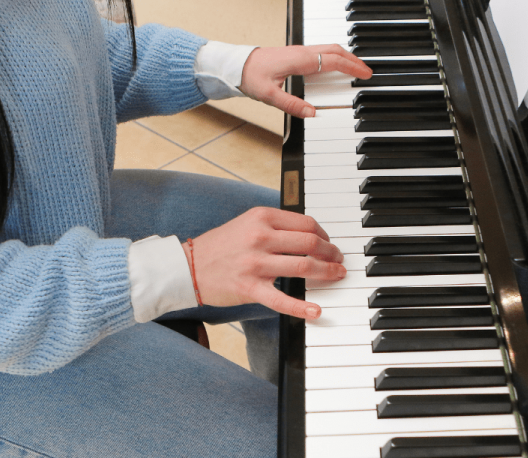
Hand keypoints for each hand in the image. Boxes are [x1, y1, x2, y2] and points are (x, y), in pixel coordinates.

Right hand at [188, 207, 345, 319]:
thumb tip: (309, 234)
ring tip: (336, 275)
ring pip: (304, 267)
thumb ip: (276, 225)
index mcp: (262, 217)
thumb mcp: (247, 223)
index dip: (324, 234)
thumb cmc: (220, 245)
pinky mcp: (250, 288)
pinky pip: (282, 299)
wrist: (188, 266)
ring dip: (327, 272)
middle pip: (310, 243)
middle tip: (339, 259)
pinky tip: (316, 311)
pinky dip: (302, 307)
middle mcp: (260, 237)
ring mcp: (256, 263)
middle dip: (331, 252)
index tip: (329, 242)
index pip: (306, 223)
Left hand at [240, 44, 372, 117]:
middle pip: (335, 50)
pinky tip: (336, 65)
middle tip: (367, 71)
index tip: (365, 74)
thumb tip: (312, 113)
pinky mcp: (295, 53)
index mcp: (300, 60)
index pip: (333, 60)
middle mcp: (302, 52)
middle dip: (354, 59)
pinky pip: (321, 51)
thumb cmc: (250, 76)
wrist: (235, 64)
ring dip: (345, 56)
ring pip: (329, 48)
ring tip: (356, 67)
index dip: (351, 67)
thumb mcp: (269, 95)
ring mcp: (299, 51)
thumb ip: (292, 105)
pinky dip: (335, 56)